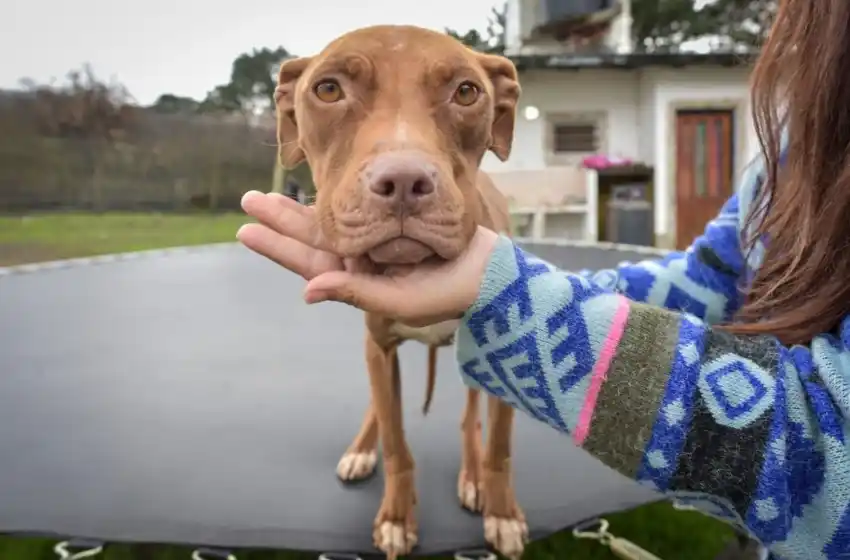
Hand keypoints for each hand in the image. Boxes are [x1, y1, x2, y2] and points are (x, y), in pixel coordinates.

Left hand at [236, 191, 498, 325]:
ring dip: (301, 209)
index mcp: (359, 282)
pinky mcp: (396, 225)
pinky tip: (320, 188)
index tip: (246, 230)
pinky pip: (360, 209)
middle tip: (249, 200)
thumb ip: (356, 293)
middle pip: (313, 238)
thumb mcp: (401, 300)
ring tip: (270, 193)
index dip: (278, 247)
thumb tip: (307, 290)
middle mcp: (363, 262)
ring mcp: (379, 243)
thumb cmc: (449, 293)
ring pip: (332, 222)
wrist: (490, 274)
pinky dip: (339, 198)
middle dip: (281, 221)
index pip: (310, 263)